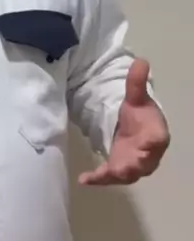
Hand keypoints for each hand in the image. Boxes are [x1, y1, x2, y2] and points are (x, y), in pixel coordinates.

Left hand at [79, 58, 169, 185]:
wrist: (136, 129)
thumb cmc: (139, 115)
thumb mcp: (136, 97)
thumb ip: (136, 82)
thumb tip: (141, 61)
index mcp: (155, 135)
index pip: (157, 140)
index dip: (153, 143)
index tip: (149, 142)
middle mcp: (148, 155)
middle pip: (143, 164)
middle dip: (133, 166)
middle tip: (120, 169)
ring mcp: (133, 165)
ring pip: (126, 174)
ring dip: (113, 175)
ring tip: (98, 176)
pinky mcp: (119, 170)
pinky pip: (109, 177)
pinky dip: (97, 179)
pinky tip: (83, 179)